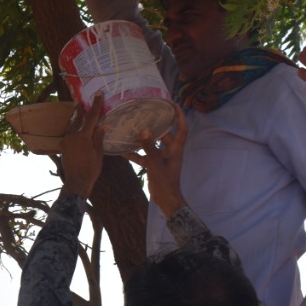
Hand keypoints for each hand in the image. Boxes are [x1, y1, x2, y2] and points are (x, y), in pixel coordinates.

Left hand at [60, 93, 105, 197]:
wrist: (76, 183)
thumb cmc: (91, 170)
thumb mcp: (98, 154)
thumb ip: (99, 138)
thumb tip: (103, 125)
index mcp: (83, 137)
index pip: (91, 117)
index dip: (96, 105)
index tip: (98, 94)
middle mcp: (72, 136)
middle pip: (78, 118)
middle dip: (81, 109)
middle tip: (82, 99)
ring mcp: (66, 141)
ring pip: (71, 125)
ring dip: (75, 117)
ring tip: (77, 109)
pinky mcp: (63, 146)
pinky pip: (68, 133)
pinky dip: (72, 127)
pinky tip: (74, 126)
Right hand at [125, 102, 188, 216]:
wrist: (166, 200)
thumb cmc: (165, 181)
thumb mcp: (156, 162)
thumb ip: (150, 146)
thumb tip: (144, 130)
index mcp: (176, 149)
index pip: (182, 128)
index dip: (180, 116)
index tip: (174, 105)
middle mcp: (171, 151)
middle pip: (166, 135)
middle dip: (158, 125)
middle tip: (148, 114)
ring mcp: (163, 159)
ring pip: (154, 145)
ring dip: (145, 139)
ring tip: (134, 129)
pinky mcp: (155, 166)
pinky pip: (145, 157)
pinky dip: (136, 154)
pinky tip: (124, 151)